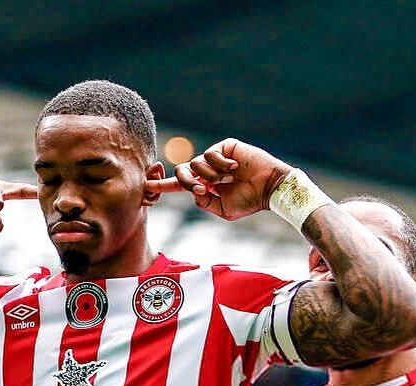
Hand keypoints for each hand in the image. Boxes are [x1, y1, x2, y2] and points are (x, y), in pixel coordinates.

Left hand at [147, 139, 291, 220]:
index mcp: (205, 186)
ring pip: (195, 164)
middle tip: (202, 190)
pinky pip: (209, 154)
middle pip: (181, 172)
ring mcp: (215, 158)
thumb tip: (193, 192)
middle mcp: (207, 171)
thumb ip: (204, 204)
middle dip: (186, 182)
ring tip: (225, 180)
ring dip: (208, 175)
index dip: (163, 185)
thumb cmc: (250, 201)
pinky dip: (219, 164)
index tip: (146, 186)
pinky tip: (233, 168)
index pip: (179, 185)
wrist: (269, 187)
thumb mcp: (223, 210)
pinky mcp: (224, 146)